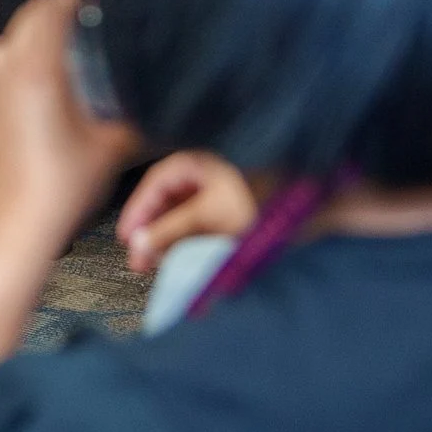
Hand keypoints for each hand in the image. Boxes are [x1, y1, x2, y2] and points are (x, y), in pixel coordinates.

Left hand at [0, 0, 141, 262]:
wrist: (8, 237)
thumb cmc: (60, 192)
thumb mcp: (111, 150)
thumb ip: (136, 119)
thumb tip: (158, 108)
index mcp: (36, 68)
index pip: (47, 7)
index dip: (69, 1)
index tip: (83, 7)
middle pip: (21, 29)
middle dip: (46, 31)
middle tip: (72, 49)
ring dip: (19, 62)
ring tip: (44, 86)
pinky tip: (16, 120)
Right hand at [116, 150, 259, 274]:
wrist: (306, 215)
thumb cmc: (258, 205)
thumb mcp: (206, 217)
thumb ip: (170, 231)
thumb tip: (138, 245)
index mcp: (197, 165)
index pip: (155, 184)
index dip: (137, 212)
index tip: (126, 238)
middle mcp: (204, 177)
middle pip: (166, 204)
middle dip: (152, 233)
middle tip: (140, 261)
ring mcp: (216, 196)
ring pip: (181, 220)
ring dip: (169, 243)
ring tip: (162, 267)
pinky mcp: (228, 216)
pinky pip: (199, 231)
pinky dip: (189, 247)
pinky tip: (184, 264)